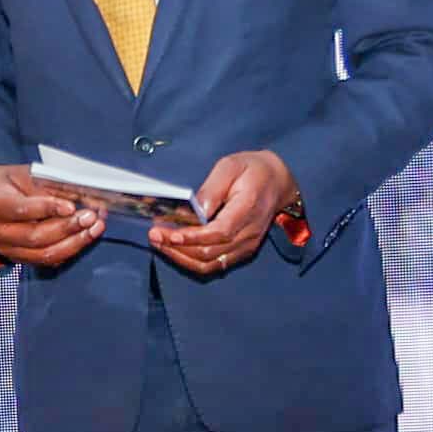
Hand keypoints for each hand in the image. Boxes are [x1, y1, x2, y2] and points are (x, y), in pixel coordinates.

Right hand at [0, 163, 101, 268]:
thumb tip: (84, 196)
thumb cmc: (9, 183)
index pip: (23, 209)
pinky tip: (84, 238)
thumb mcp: (27, 174)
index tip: (71, 207)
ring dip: (74, 242)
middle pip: (36, 236)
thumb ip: (51, 186)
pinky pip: (47, 261)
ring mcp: (7, 248)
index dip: (49, 209)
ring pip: (45, 254)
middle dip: (68, 227)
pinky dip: (69, 250)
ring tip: (94, 229)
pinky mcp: (18, 258)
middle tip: (91, 217)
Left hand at [150, 150, 298, 276]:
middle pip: (210, 252)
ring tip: (160, 243)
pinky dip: (192, 261)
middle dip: (178, 247)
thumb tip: (196, 210)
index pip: (219, 232)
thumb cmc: (252, 170)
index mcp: (248, 208)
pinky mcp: (241, 251)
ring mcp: (246, 245)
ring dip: (181, 257)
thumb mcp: (230, 166)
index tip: (169, 233)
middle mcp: (249, 232)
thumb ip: (212, 188)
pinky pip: (214, 265)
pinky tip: (175, 249)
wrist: (277, 181)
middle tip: (154, 235)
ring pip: (210, 263)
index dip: (192, 237)